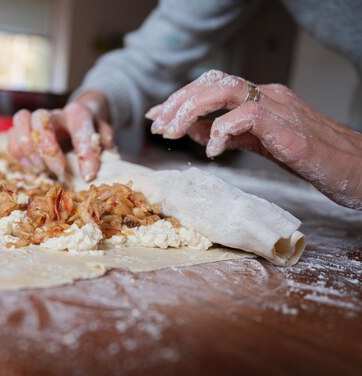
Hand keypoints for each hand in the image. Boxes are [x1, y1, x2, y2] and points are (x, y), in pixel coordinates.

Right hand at [7, 92, 115, 180]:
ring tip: (42, 168)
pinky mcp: (22, 130)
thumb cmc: (90, 131)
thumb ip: (106, 148)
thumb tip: (102, 167)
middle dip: (48, 149)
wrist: (77, 118)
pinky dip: (18, 154)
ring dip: (29, 150)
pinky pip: (10, 137)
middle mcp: (55, 113)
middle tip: (59, 170)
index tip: (88, 175)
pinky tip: (32, 166)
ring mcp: (35, 119)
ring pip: (20, 122)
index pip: (80, 126)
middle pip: (41, 119)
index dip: (84, 152)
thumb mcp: (104, 137)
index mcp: (78, 113)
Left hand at [146, 69, 361, 209]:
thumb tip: (191, 130)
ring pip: (223, 90)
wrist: (353, 168)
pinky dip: (220, 131)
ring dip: (190, 110)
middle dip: (178, 102)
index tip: (157, 116)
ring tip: (172, 132)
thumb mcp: (258, 144)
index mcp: (258, 98)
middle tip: (158, 126)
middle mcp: (266, 95)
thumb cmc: (310, 157)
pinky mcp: (284, 125)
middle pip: (211, 82)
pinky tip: (212, 151)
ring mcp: (276, 106)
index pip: (211, 86)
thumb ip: (226, 134)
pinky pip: (244, 116)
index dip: (180, 99)